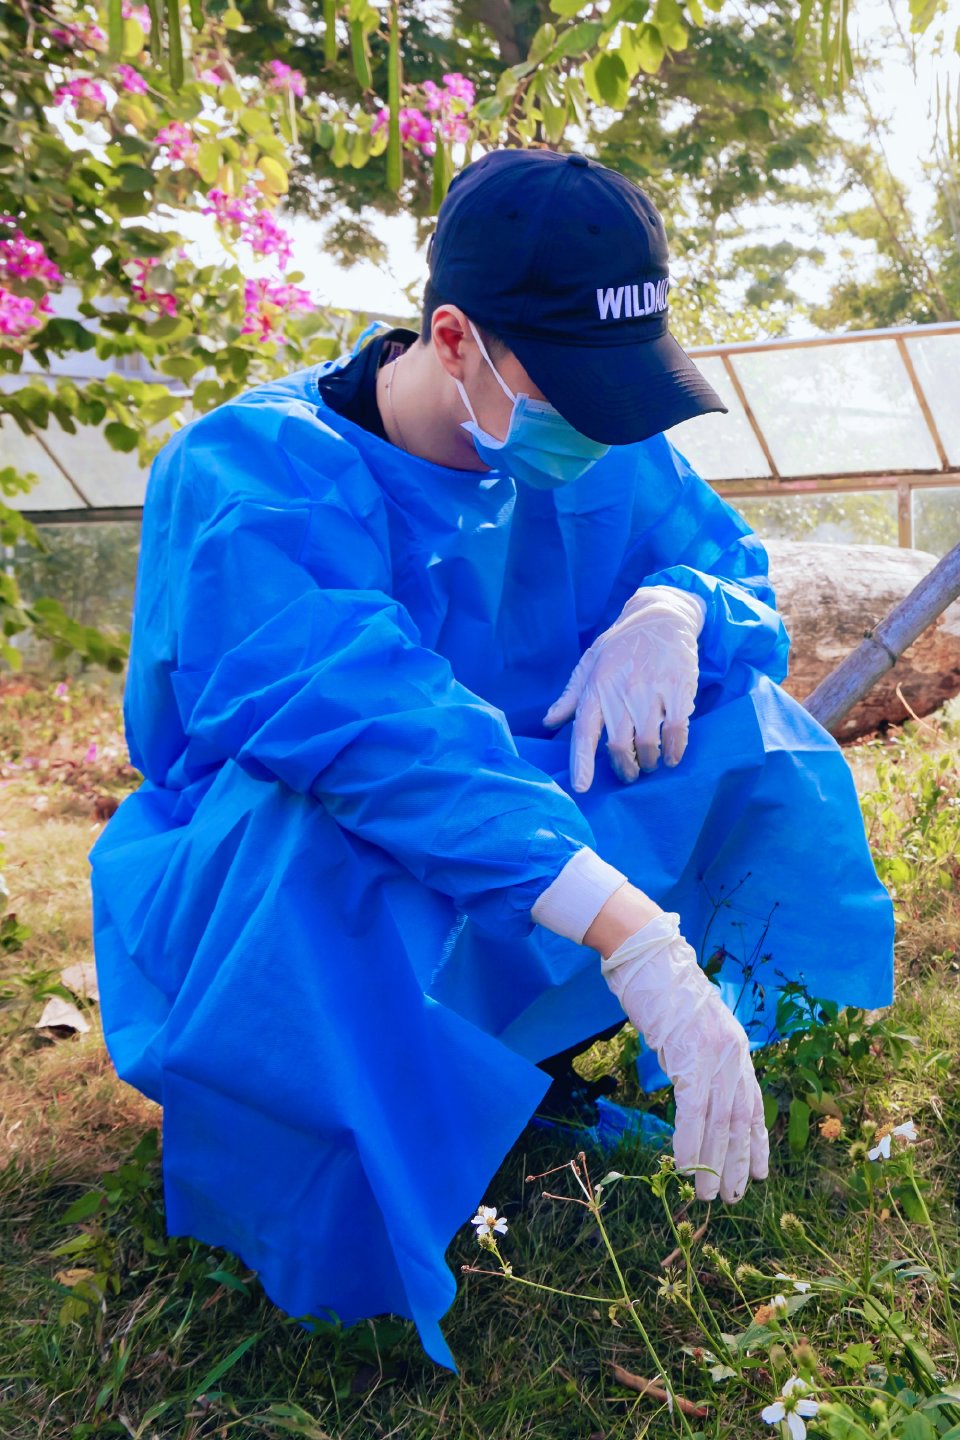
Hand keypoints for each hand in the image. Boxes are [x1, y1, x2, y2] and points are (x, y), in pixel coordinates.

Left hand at [543, 585, 705, 791]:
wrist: (662, 616)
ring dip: (649, 763)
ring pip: (648, 745)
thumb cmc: (622, 644)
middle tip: (628, 774)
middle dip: (625, 769)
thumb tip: (548, 722)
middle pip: (620, 747)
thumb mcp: (590, 662)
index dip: (582, 763)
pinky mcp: (678, 691)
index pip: (584, 731)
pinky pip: (676, 732)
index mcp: (596, 687)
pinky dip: (673, 751)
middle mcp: (622, 692)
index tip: (581, 788)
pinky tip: (670, 757)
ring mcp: (652, 692)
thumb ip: (571, 696)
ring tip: (649, 764)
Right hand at [601, 911, 767, 1203]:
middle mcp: (732, 1053)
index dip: (756, 1141)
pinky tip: (685, 1167)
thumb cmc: (660, 987)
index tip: (759, 1172)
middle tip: (733, 1197)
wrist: (646, 955)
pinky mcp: (688, 1057)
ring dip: (713, 1164)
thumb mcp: (690, 1027)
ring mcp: (713, 1055)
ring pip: (718, 1122)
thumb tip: (693, 1086)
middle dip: (737, 1162)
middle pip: (739, 1119)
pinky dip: (690, 1143)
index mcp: (735, 1047)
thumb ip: (698, 1056)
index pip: (752, 1103)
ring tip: (708, 1196)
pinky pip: (692, 1111)